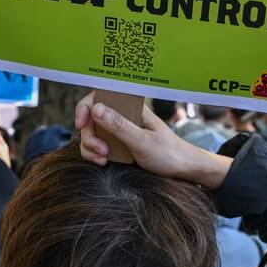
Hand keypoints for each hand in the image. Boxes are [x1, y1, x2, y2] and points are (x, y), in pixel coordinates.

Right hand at [74, 92, 230, 189]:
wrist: (184, 170)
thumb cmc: (169, 154)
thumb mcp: (142, 141)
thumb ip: (119, 125)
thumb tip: (96, 108)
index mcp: (132, 107)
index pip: (100, 96)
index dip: (85, 107)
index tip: (82, 125)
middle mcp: (123, 115)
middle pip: (91, 117)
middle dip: (90, 135)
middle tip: (101, 152)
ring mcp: (120, 130)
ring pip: (92, 132)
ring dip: (90, 146)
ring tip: (103, 159)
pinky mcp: (119, 144)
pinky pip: (98, 145)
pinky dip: (95, 154)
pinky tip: (103, 162)